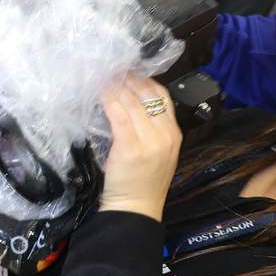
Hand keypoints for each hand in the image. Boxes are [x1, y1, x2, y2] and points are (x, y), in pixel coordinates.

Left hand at [98, 75, 182, 221]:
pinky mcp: (130, 146)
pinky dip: (109, 100)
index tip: (130, 70)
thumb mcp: (157, 151)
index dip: (145, 80)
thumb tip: (129, 102)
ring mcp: (149, 140)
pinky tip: (100, 92)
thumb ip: (149, 129)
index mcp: (174, 133)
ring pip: (132, 103)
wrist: (137, 208)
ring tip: (104, 75)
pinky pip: (119, 115)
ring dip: (117, 86)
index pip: (163, 97)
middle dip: (129, 79)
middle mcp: (165, 134)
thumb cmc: (142, 181)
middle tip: (113, 68)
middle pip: (148, 96)